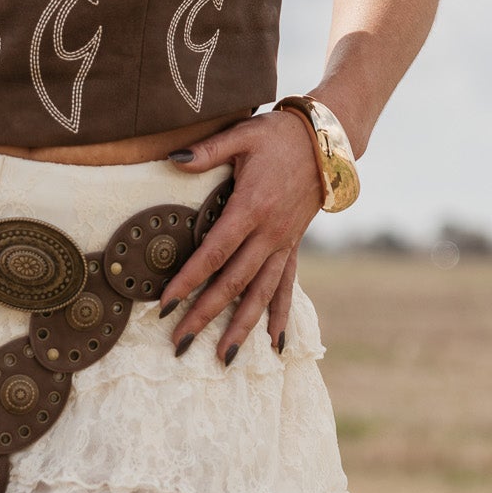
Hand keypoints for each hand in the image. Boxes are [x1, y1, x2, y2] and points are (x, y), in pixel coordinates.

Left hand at [159, 111, 324, 362]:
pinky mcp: (293, 246)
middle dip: (205, 315)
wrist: (326, 141)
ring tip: (222, 357)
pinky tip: (274, 345)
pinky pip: (287, 286)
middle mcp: (270, 233)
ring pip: (261, 293)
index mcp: (251, 208)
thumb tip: (172, 160)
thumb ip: (207, 151)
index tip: (166, 305)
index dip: (189, 281)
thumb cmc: (278, 135)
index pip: (214, 253)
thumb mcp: (242, 135)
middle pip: (233, 283)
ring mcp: (284, 243)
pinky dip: (280, 315)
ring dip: (242, 327)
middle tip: (179, 342)